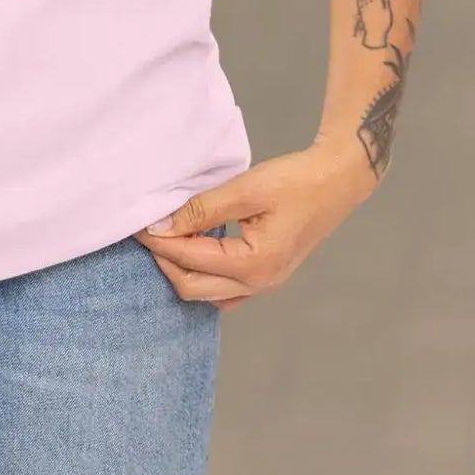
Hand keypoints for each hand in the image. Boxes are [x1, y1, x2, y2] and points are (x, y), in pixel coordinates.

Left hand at [133, 140, 376, 309]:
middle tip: (147, 230)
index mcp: (253, 265)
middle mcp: (258, 284)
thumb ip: (202, 209)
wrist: (337, 181)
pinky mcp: (266, 275)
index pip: (189, 260)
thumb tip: (163, 225)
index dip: (159, 242)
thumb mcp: (246, 189)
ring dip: (182, 268)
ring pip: (206, 292)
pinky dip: (202, 272)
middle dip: (165, 260)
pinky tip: (194, 247)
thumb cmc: (296, 181)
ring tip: (168, 235)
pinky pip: (223, 288)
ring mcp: (264, 284)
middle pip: (192, 287)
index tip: (136, 224)